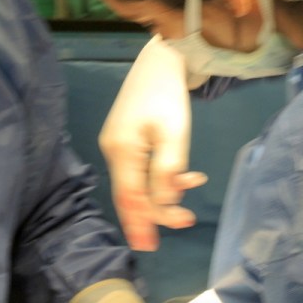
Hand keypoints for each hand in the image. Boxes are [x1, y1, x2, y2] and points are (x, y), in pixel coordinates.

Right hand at [99, 37, 206, 250]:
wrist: (161, 56)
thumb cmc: (167, 93)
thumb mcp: (174, 133)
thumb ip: (168, 171)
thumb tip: (165, 204)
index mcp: (121, 150)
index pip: (130, 197)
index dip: (141, 223)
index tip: (151, 246)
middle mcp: (113, 150)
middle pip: (130, 193)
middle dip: (153, 213)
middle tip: (177, 227)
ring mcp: (117, 143)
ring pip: (137, 182)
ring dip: (162, 193)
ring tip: (189, 199)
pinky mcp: (126, 137)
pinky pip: (140, 167)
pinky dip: (160, 176)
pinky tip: (185, 175)